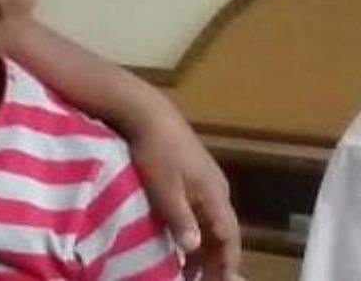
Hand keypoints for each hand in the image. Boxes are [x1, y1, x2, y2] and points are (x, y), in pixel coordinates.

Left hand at [130, 117, 242, 280]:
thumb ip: (180, 218)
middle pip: (224, 232)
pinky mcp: (193, 175)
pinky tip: (179, 239)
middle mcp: (218, 190)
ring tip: (189, 269)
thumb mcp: (164, 188)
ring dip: (204, 245)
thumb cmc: (156, 150)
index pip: (230, 237)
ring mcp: (206, 181)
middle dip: (216, 259)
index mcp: (215, 195)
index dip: (227, 262)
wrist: (149, 113)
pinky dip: (195, 228)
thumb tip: (195, 247)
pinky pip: (201, 210)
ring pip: (211, 222)